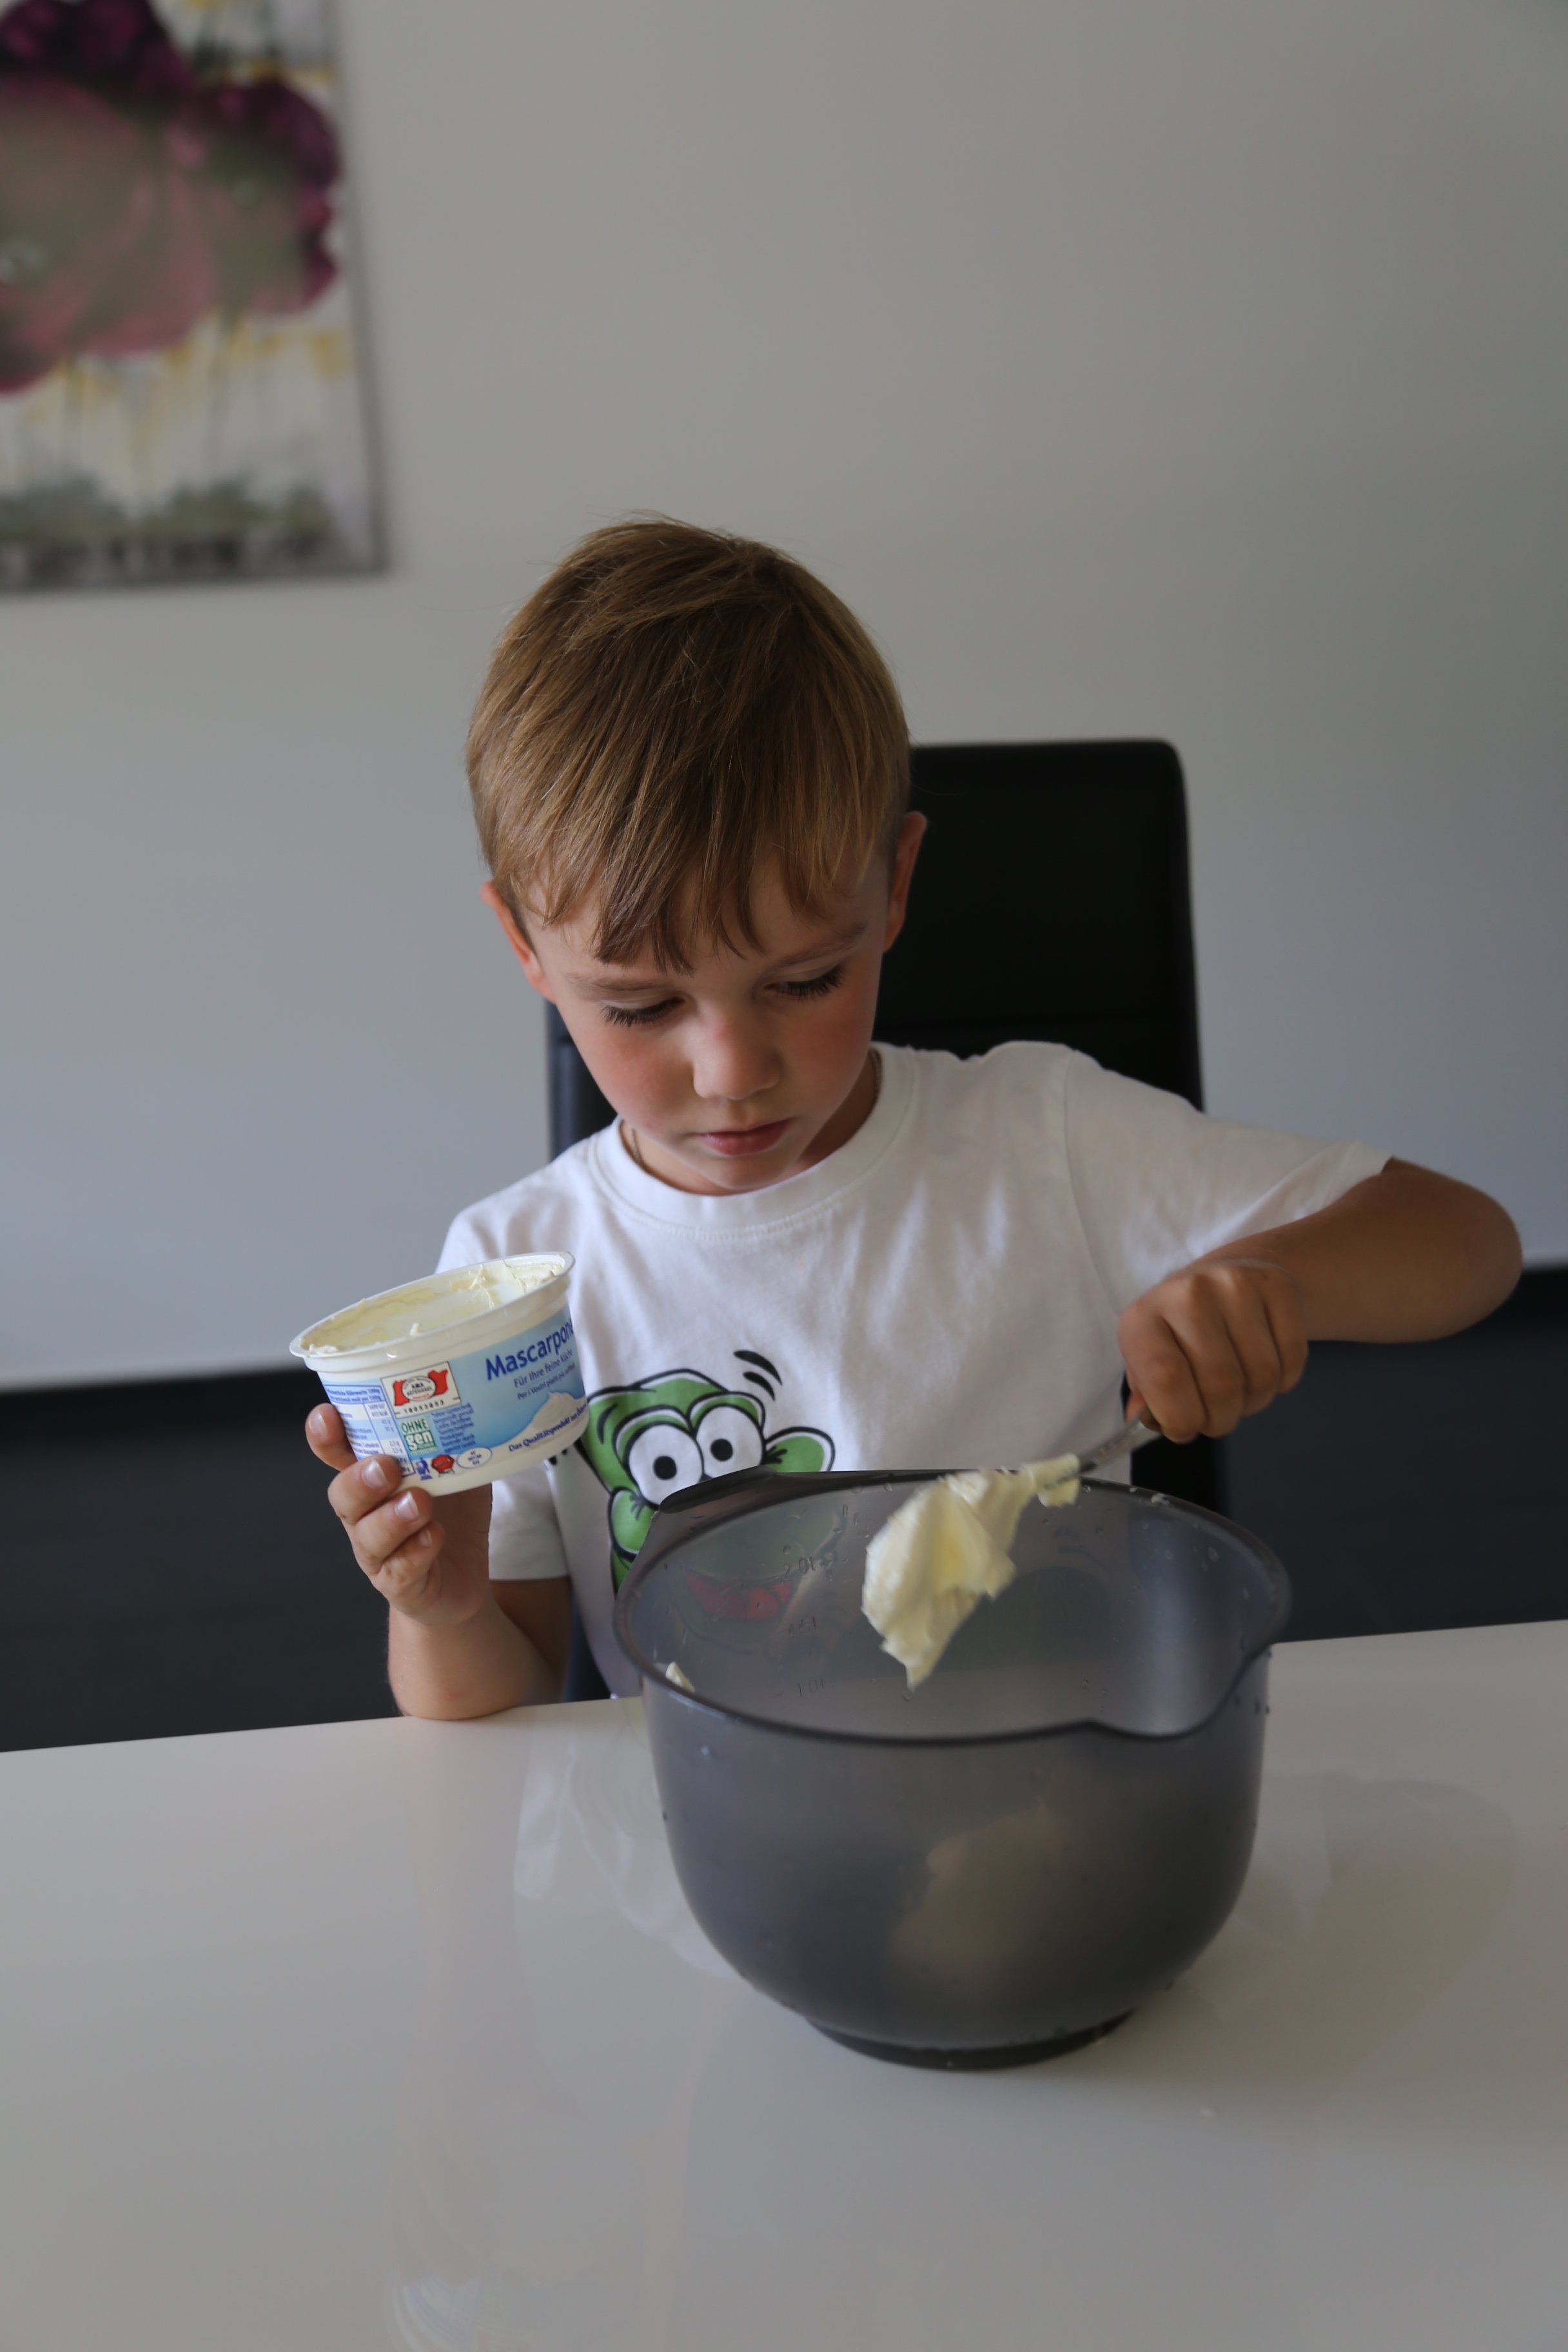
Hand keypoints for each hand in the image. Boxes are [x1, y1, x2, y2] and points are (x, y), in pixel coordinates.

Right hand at [306, 1404, 495, 1624]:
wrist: (460, 1578)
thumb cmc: (450, 1515)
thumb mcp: (456, 1470)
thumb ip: (456, 1441)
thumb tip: (479, 1397)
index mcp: (370, 1479)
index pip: (337, 1455)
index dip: (326, 1437)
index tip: (327, 1416)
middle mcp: (364, 1516)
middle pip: (343, 1496)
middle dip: (360, 1479)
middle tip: (386, 1466)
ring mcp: (378, 1553)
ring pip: (368, 1536)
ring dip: (392, 1517)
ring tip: (418, 1502)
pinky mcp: (400, 1584)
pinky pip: (401, 1569)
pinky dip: (416, 1551)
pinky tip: (433, 1536)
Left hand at [1117, 1256, 1308, 1441]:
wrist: (1229, 1273)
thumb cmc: (1181, 1328)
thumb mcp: (1149, 1357)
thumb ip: (1149, 1394)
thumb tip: (1152, 1419)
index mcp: (1143, 1318)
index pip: (1165, 1378)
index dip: (1182, 1417)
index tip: (1187, 1429)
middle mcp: (1187, 1294)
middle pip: (1220, 1384)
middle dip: (1222, 1418)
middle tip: (1218, 1417)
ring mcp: (1236, 1284)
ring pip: (1262, 1375)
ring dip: (1254, 1401)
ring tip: (1240, 1390)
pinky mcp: (1279, 1286)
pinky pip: (1292, 1358)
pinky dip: (1283, 1381)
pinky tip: (1266, 1367)